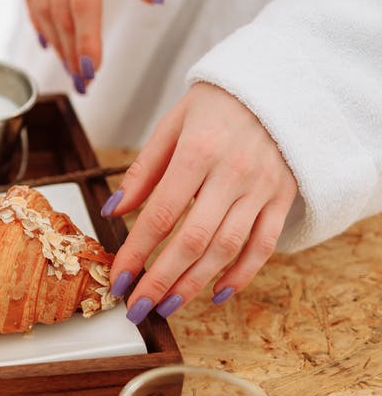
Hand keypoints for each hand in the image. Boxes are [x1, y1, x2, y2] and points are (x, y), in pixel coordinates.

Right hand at [19, 0, 160, 92]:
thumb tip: (153, 0)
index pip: (83, 1)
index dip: (87, 40)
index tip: (93, 70)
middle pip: (58, 10)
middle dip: (71, 50)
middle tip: (84, 81)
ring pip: (39, 2)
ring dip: (53, 39)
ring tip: (68, 65)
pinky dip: (37, 15)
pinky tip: (46, 35)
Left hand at [102, 83, 297, 322]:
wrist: (278, 87)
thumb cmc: (216, 106)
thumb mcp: (171, 125)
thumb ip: (143, 171)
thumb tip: (113, 211)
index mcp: (198, 153)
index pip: (162, 214)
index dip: (138, 252)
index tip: (119, 278)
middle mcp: (233, 174)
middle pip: (193, 240)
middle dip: (161, 280)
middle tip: (138, 307)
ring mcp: (262, 189)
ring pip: (228, 248)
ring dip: (195, 284)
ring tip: (167, 306)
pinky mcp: (283, 198)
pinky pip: (264, 245)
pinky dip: (242, 274)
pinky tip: (217, 293)